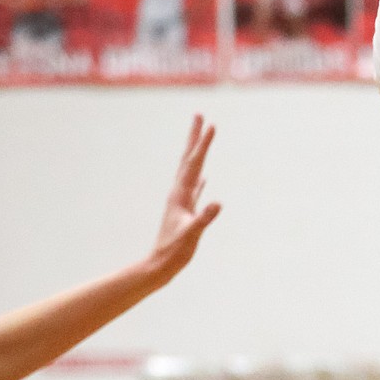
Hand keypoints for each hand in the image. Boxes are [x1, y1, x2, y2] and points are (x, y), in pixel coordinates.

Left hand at [149, 116, 221, 283]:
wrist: (160, 264)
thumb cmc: (175, 251)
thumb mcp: (191, 234)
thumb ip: (203, 218)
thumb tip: (218, 203)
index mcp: (180, 194)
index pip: (194, 163)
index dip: (203, 144)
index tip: (212, 125)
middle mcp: (179, 192)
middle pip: (189, 158)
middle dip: (194, 137)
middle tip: (199, 115)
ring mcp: (182, 201)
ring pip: (192, 170)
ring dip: (197, 154)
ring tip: (201, 140)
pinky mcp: (186, 211)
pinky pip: (195, 189)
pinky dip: (201, 180)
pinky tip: (205, 178)